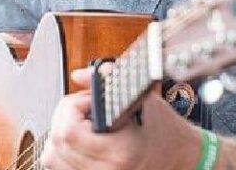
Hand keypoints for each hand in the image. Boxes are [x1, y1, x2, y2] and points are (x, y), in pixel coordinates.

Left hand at [40, 68, 200, 169]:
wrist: (182, 158)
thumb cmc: (165, 129)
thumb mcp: (142, 97)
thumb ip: (109, 81)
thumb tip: (78, 74)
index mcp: (120, 149)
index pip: (68, 131)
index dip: (72, 106)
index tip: (89, 99)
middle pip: (57, 142)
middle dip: (64, 116)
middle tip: (84, 108)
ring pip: (53, 158)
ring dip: (60, 135)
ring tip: (81, 123)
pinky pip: (61, 168)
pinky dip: (62, 152)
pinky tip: (79, 140)